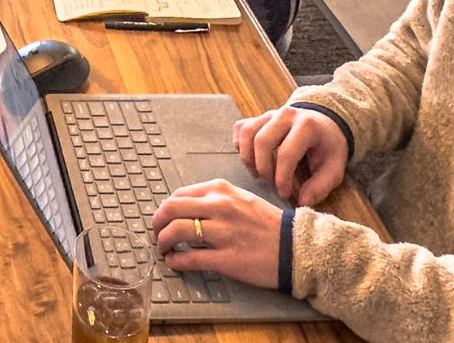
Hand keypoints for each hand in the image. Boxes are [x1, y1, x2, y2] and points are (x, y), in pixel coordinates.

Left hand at [150, 179, 283, 289]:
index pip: (179, 194)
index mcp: (222, 190)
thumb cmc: (269, 225)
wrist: (296, 247)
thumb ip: (215, 200)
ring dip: (163, 242)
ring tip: (164, 250)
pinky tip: (174, 264)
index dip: (165, 209)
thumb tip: (187, 209)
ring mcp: (222, 232)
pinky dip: (176, 262)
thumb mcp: (242, 199)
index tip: (164, 219)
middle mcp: (219, 207)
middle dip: (157, 223)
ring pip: (176, 232)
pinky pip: (190, 259)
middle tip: (158, 234)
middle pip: (171, 209)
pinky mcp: (226, 258)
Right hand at [234, 106, 347, 207]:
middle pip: (262, 141)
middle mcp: (286, 115)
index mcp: (307, 126)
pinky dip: (241, 146)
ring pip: (247, 133)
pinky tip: (251, 159)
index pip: (286, 153)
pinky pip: (241, 128)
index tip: (285, 193)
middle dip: (263, 168)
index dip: (282, 177)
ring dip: (248, 158)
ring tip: (259, 174)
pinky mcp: (259, 116)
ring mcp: (270, 113)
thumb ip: (321, 186)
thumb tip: (303, 201)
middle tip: (272, 184)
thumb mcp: (334, 168)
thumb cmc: (328, 147)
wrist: (324, 123)